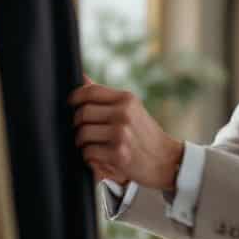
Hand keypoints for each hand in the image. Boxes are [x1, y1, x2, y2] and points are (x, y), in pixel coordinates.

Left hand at [69, 76, 183, 191]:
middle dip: (77, 124)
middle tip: (82, 130)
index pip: (90, 91)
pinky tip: (99, 156)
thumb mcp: (131, 109)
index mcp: (127, 99)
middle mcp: (124, 114)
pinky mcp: (118, 154)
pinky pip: (88, 152)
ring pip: (82, 134)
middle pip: (82, 113)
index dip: (75, 97)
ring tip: (91, 145)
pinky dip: (89, 156)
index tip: (71, 104)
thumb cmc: (145, 134)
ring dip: (81, 142)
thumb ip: (106, 96)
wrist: (166, 160)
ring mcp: (121, 134)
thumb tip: (82, 77)